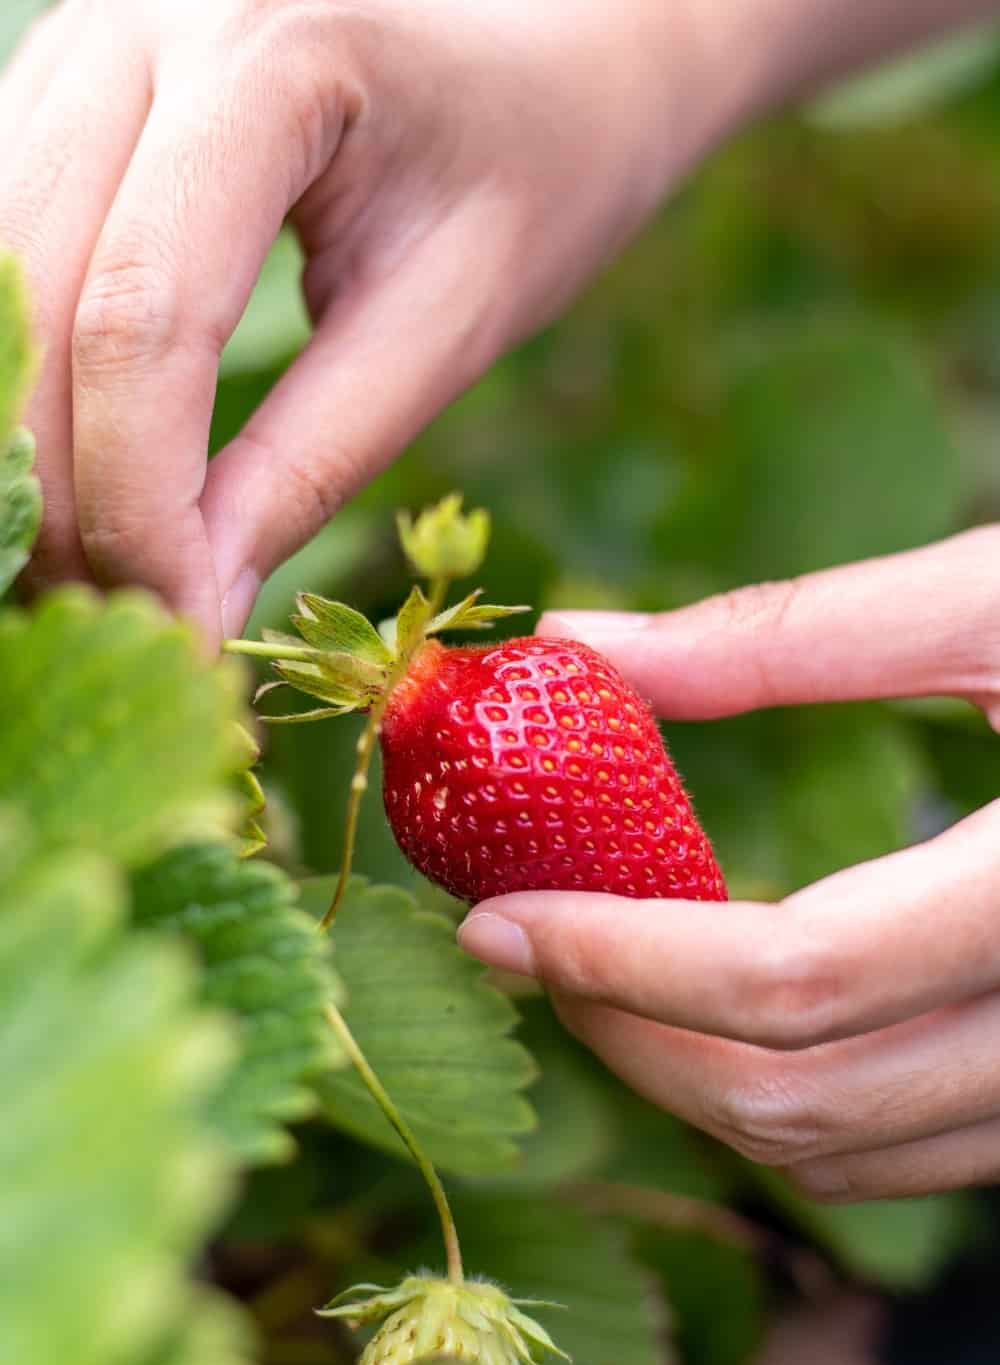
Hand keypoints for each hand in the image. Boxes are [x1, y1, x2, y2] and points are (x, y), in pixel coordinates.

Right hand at [1, 0, 741, 641]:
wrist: (549, 38)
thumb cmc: (539, 169)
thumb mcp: (449, 323)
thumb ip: (313, 460)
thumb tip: (193, 606)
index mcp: (270, 58)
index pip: (143, 316)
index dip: (135, 501)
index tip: (183, 627)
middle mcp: (137, 22)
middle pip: (29, 303)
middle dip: (61, 496)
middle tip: (127, 629)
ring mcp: (80, 45)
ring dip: (21, 452)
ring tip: (96, 573)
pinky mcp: (62, 90)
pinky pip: (1, 264)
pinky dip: (25, 388)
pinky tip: (71, 480)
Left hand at [458, 526, 999, 1201]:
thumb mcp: (999, 598)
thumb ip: (788, 633)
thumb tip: (579, 643)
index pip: (793, 981)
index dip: (618, 956)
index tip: (493, 914)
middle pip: (796, 1099)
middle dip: (626, 1032)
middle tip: (520, 939)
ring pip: (840, 1155)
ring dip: (686, 1078)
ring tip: (596, 970)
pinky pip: (899, 1151)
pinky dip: (778, 1100)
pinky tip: (716, 1006)